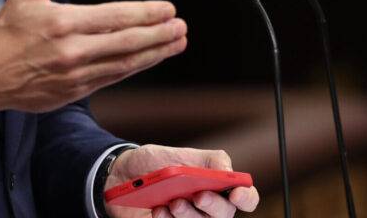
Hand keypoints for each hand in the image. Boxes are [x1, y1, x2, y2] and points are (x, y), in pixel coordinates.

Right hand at [0, 0, 186, 131]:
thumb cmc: (6, 33)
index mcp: (62, 23)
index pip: (114, 17)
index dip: (145, 13)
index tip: (168, 9)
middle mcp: (72, 50)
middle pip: (126, 41)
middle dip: (158, 34)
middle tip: (181, 27)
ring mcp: (75, 74)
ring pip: (124, 63)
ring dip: (154, 53)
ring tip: (176, 42)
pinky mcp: (75, 91)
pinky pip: (112, 78)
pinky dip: (135, 67)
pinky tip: (149, 58)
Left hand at [105, 145, 259, 217]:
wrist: (119, 174)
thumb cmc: (153, 162)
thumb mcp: (178, 154)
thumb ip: (207, 160)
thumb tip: (228, 171)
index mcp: (216, 186)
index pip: (245, 197)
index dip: (247, 197)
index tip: (236, 193)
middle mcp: (207, 207)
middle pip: (225, 215)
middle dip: (213, 205)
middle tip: (197, 196)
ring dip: (187, 215)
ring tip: (170, 201)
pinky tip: (157, 210)